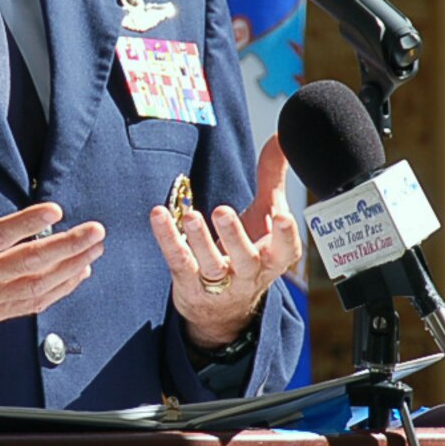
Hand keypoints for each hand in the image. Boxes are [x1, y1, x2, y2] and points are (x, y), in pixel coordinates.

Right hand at [0, 137, 105, 345]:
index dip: (28, 224)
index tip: (53, 210)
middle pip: (29, 263)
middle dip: (68, 246)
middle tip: (95, 231)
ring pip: (36, 285)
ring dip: (71, 267)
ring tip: (94, 248)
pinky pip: (31, 304)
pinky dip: (58, 290)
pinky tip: (76, 275)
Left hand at [148, 133, 301, 349]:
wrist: (224, 307)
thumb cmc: (251, 250)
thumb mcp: (266, 215)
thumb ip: (272, 177)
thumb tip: (282, 138)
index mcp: (274, 258)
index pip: (285, 250)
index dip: (284, 235)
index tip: (281, 215)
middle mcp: (249, 274)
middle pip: (246, 259)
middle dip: (235, 237)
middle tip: (223, 211)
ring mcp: (219, 283)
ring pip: (211, 265)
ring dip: (201, 241)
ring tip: (192, 217)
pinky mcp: (189, 284)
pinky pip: (178, 260)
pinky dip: (168, 239)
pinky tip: (159, 216)